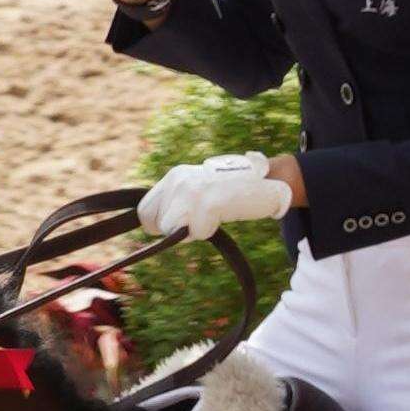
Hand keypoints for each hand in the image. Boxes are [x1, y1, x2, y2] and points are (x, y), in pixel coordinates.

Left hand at [138, 152, 295, 241]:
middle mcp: (177, 180)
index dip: (158, 226)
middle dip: (176, 230)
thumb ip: (176, 204)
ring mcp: (190, 189)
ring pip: (172, 230)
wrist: (266, 181)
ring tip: (213, 215)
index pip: (144, 212)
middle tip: (203, 217)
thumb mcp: (197, 193)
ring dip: (194, 230)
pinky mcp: (206, 201)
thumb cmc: (233, 193)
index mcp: (173, 177)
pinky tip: (222, 215)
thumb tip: (149, 226)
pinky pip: (197, 233)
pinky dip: (209, 230)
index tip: (181, 224)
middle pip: (155, 224)